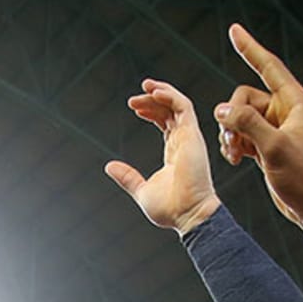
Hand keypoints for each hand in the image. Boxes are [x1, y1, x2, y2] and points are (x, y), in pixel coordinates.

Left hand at [106, 78, 220, 235]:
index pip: (165, 123)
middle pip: (169, 111)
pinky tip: (155, 92)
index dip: (151, 112)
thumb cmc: (170, 209)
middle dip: (152, 100)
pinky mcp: (192, 135)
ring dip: (161, 92)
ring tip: (144, 86)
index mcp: (174, 153)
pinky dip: (170, 96)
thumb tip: (109, 167)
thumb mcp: (141, 190)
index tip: (135, 108)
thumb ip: (128, 177)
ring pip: (177, 104)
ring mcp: (189, 138)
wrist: (188, 215)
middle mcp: (183, 143)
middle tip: (133, 99)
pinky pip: (184, 107)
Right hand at [214, 24, 302, 238]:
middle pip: (246, 98)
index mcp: (296, 103)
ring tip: (233, 156)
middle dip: (232, 117)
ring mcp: (278, 129)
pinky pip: (245, 135)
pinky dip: (236, 145)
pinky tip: (234, 160)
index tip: (234, 30)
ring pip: (242, 118)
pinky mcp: (270, 146)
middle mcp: (287, 111)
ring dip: (231, 134)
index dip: (250, 48)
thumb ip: (247, 124)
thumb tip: (221, 110)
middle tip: (230, 142)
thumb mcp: (274, 147)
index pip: (269, 67)